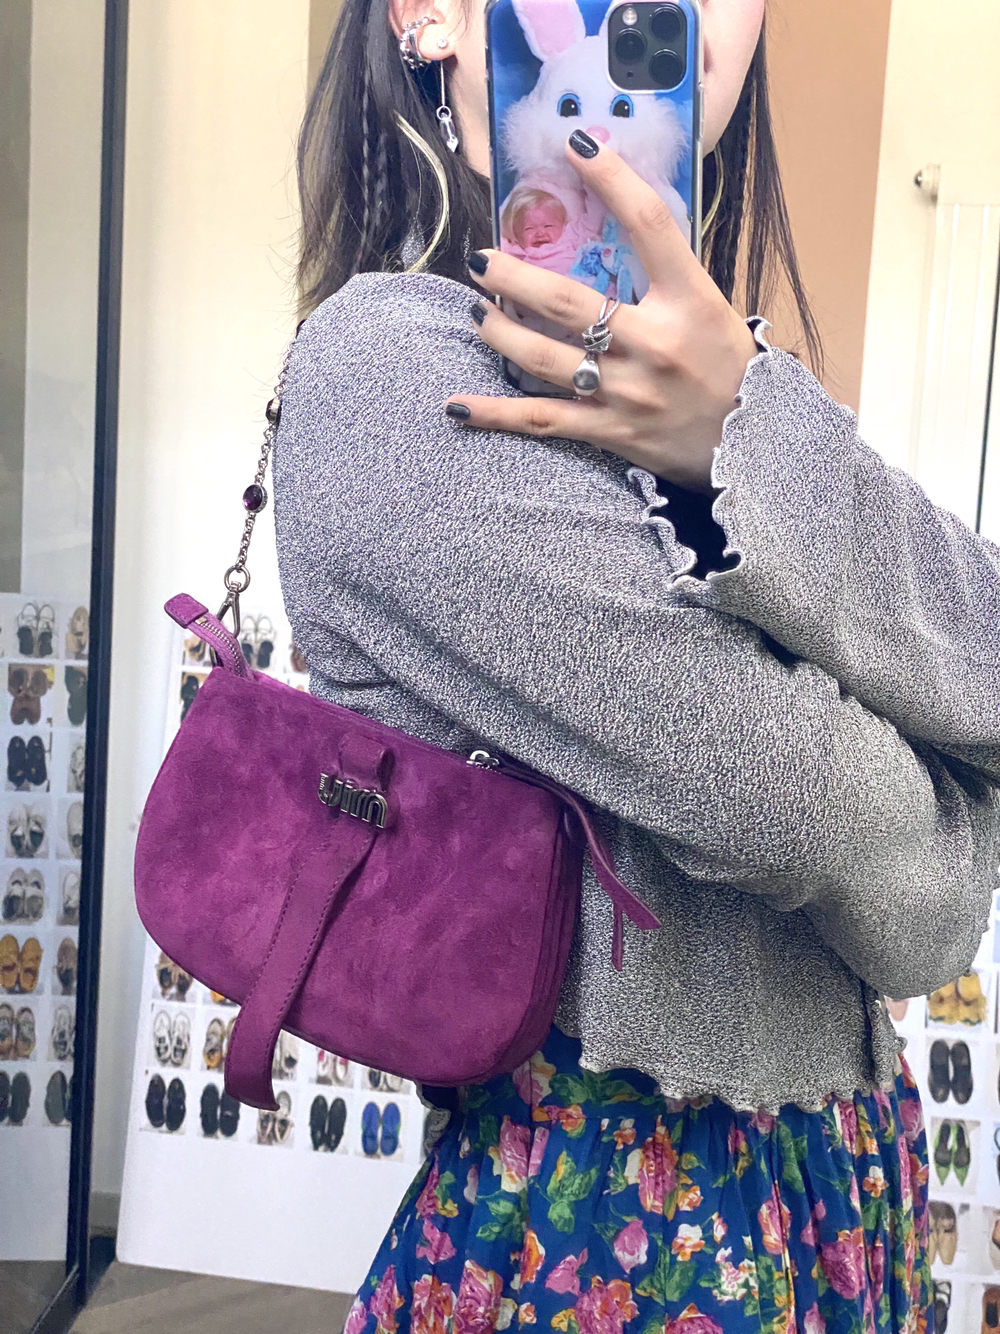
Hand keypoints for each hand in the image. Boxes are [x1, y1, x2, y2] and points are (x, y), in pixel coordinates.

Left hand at [445, 132, 759, 493]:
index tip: (574, 144)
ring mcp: (628, 392)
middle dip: (513, 279)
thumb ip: (665, 273)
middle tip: (481, 261)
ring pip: (543, 358)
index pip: (649, 224)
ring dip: (499, 333)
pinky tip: (456, 405)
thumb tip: (617, 222)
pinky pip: (541, 420)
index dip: (611, 178)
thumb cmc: (728, 367)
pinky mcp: (610, 432)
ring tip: (479, 313)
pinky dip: (495, 415)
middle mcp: (656, 344)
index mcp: (689, 300)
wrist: (755, 444)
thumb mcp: (710, 307)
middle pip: (567, 301)